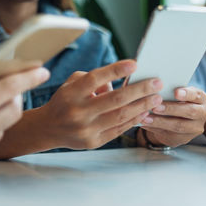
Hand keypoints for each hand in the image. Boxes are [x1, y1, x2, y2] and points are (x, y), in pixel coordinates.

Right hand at [37, 60, 163, 149]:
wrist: (48, 128)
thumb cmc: (66, 100)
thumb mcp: (72, 83)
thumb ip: (95, 79)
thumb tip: (120, 82)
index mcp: (72, 93)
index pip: (95, 79)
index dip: (116, 70)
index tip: (135, 64)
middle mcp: (78, 112)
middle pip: (115, 99)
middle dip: (139, 90)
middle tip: (157, 83)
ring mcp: (86, 129)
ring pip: (120, 116)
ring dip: (142, 106)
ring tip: (156, 98)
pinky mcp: (93, 142)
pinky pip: (118, 129)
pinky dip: (134, 120)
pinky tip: (145, 111)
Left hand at [138, 87, 205, 147]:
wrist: (180, 118)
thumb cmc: (176, 100)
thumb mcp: (177, 93)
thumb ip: (170, 90)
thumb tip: (154, 87)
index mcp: (201, 99)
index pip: (197, 95)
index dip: (187, 94)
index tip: (175, 92)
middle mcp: (202, 114)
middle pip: (190, 112)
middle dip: (171, 109)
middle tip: (155, 107)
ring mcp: (195, 128)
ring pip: (179, 126)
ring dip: (161, 122)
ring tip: (146, 118)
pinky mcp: (184, 139)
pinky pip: (170, 135)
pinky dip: (156, 129)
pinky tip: (145, 124)